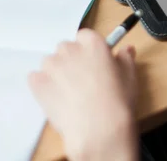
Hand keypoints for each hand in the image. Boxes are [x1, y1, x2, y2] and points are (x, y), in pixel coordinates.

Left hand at [29, 29, 137, 160]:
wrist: (99, 129)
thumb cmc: (118, 102)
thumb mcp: (130, 76)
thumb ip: (125, 58)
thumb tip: (125, 50)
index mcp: (93, 43)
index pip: (85, 36)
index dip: (88, 49)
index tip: (93, 61)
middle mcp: (70, 49)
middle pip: (66, 48)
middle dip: (72, 60)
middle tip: (83, 80)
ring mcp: (51, 65)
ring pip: (50, 63)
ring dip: (57, 73)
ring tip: (69, 94)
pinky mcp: (37, 83)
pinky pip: (36, 78)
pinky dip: (43, 86)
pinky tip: (56, 99)